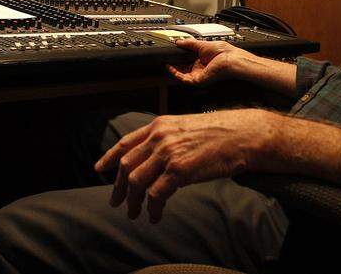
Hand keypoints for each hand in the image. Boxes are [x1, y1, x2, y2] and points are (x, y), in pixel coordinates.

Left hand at [93, 109, 276, 222]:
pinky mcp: (179, 170)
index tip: (99, 169)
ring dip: (133, 201)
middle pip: (127, 165)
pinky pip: (156, 194)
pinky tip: (154, 215)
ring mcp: (167, 153)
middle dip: (119, 187)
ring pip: (137, 182)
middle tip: (117, 202)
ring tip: (135, 213)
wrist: (241, 135)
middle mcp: (159, 137)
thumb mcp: (185, 127)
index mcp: (158, 125)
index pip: (125, 143)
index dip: (109, 157)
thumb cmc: (218, 133)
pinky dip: (152, 208)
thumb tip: (153, 159)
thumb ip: (166, 139)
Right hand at [169, 39, 256, 85]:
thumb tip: (179, 41)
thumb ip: (189, 43)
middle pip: (183, 68)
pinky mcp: (198, 80)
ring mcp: (199, 74)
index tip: (171, 54)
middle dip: (174, 64)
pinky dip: (176, 74)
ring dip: (173, 70)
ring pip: (182, 75)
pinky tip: (171, 68)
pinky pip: (184, 79)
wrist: (230, 59)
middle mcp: (200, 68)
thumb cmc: (223, 52)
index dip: (178, 58)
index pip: (187, 61)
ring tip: (167, 63)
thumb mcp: (202, 44)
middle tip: (167, 59)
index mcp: (202, 60)